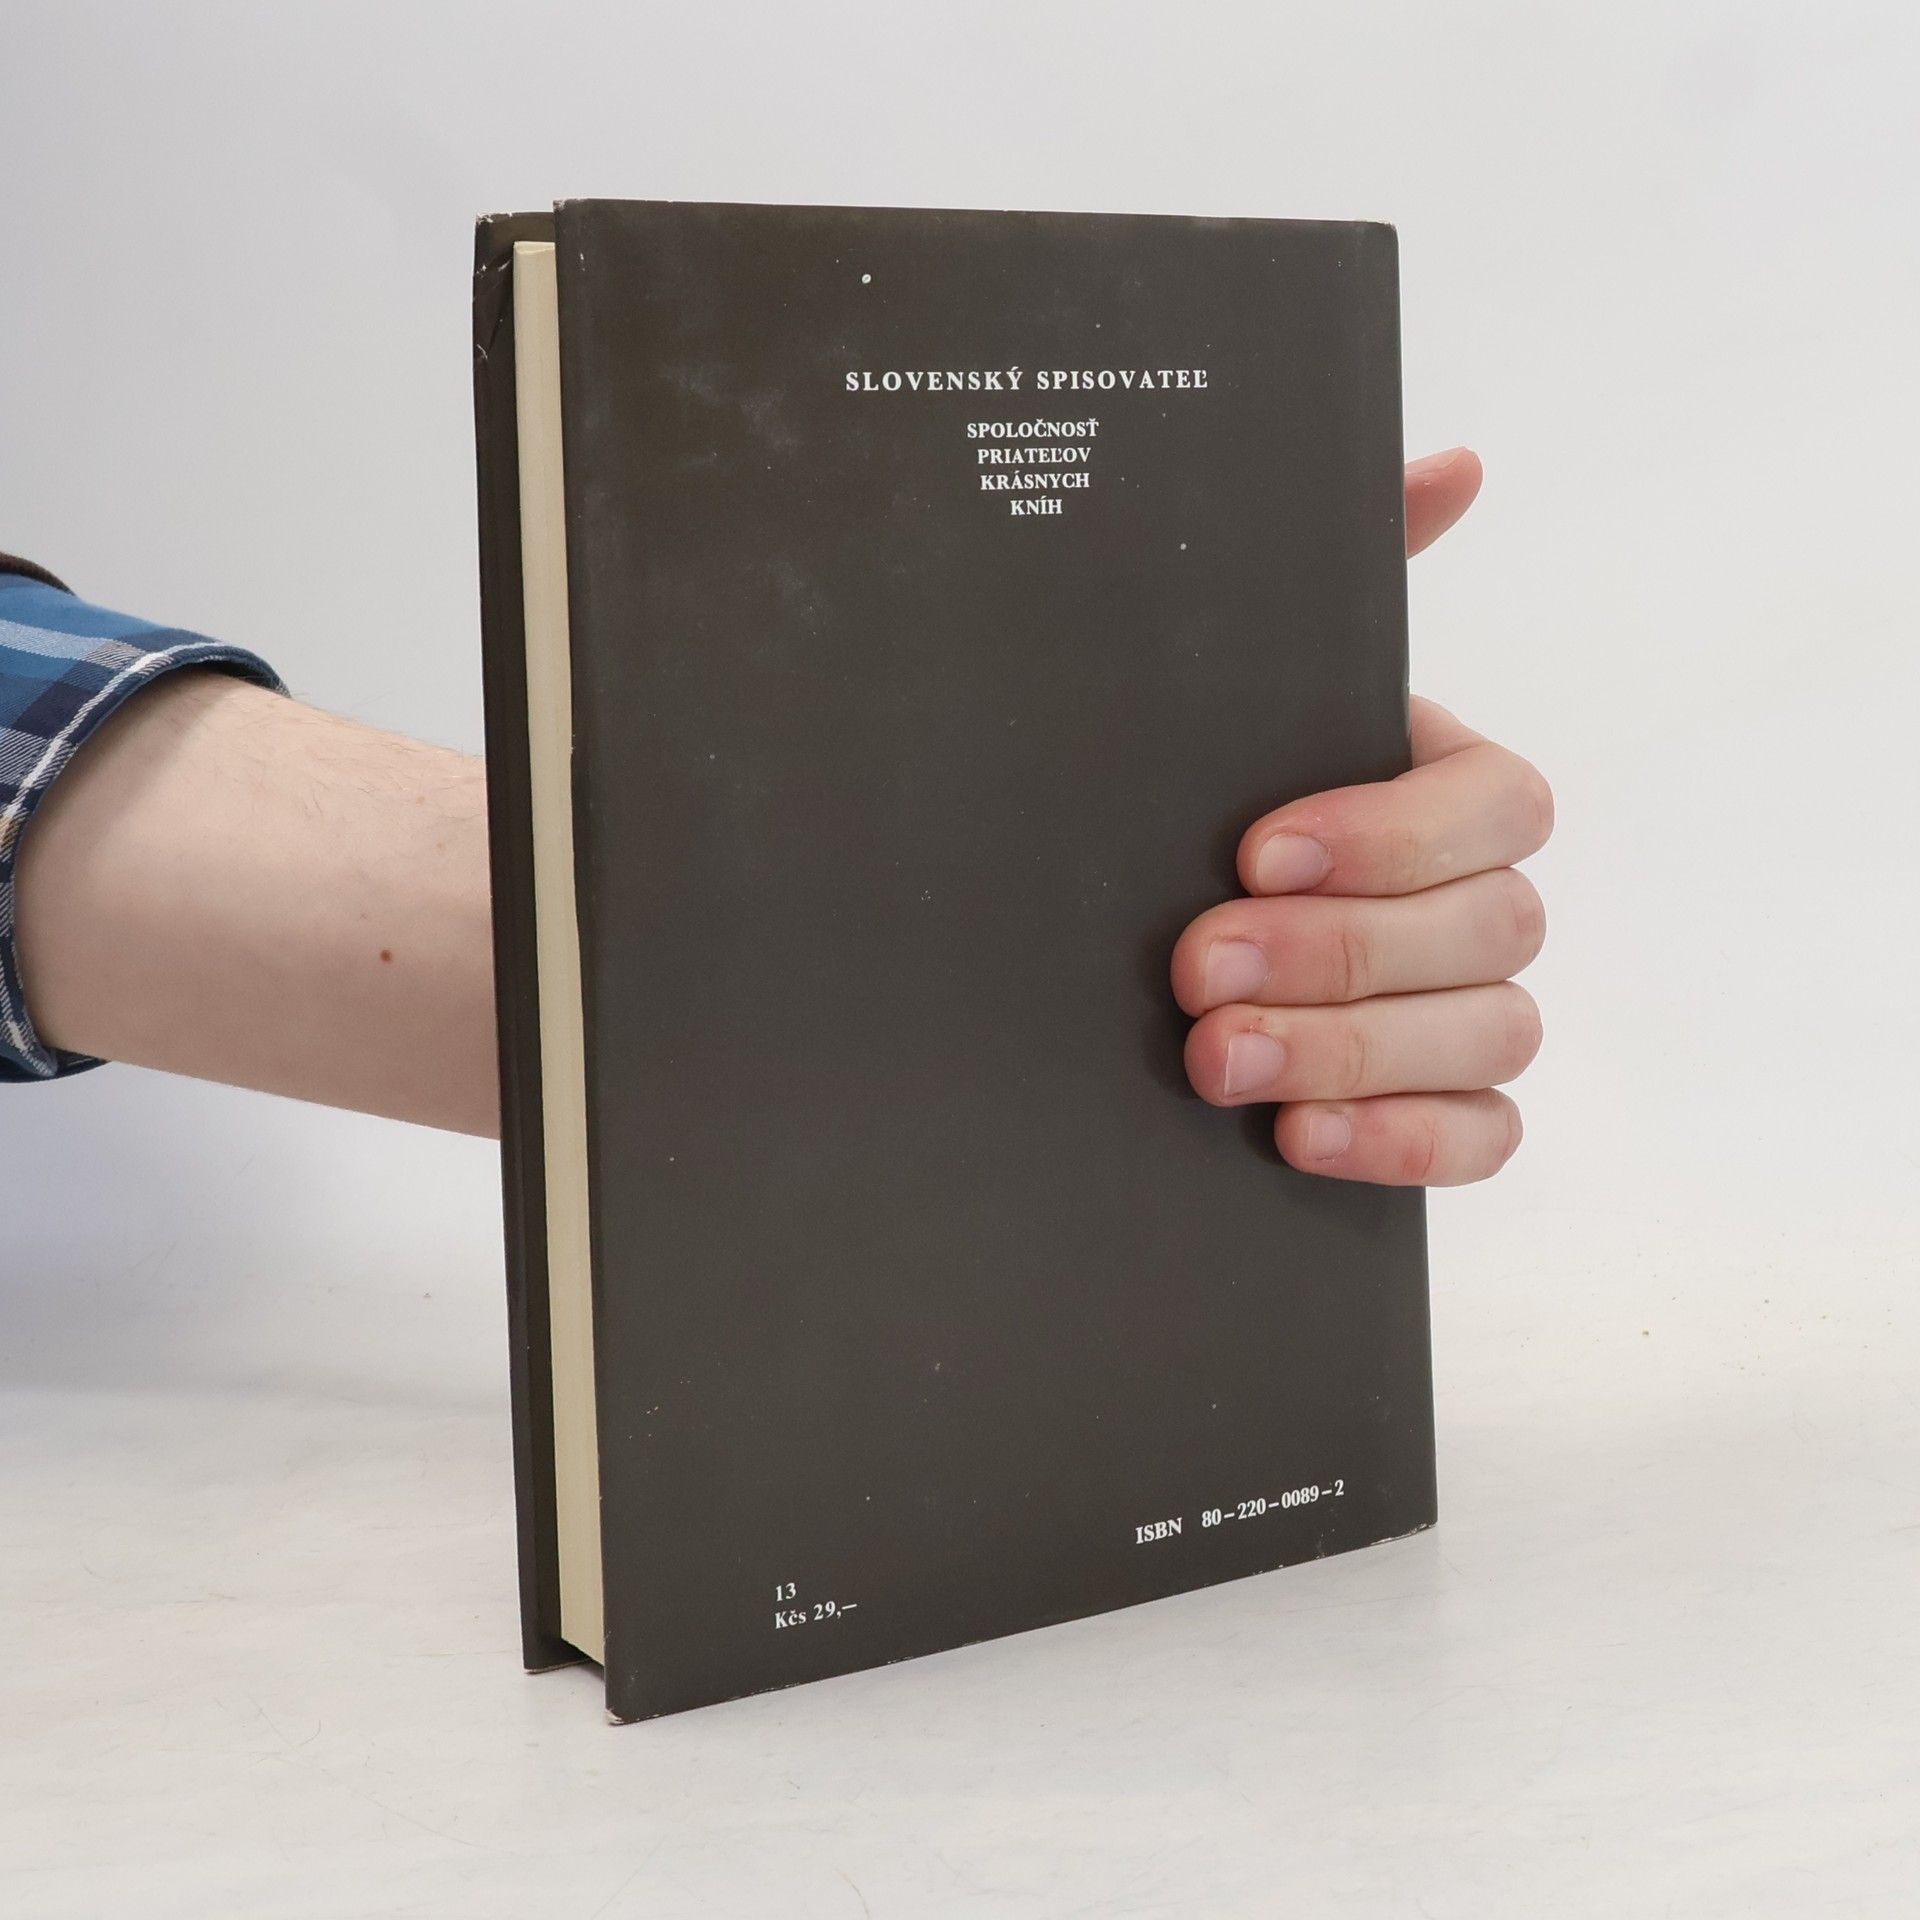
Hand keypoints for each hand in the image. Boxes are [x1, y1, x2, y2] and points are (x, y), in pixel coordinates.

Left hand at [1171, 448, 1550, 1185]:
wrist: (1132, 933)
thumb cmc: (1204, 794)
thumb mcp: (1248, 683)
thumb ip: (1351, 569)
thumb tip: (1454, 466)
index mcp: (1447, 792)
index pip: (1495, 807)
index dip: (1390, 835)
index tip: (1254, 851)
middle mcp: (1479, 900)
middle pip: (1491, 930)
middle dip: (1342, 954)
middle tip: (1198, 965)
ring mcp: (1472, 1010)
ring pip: (1493, 1034)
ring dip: (1356, 1050)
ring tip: (1218, 1061)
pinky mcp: (1444, 1105)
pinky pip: (1486, 1136)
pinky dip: (1407, 1142)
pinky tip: (1298, 1137)